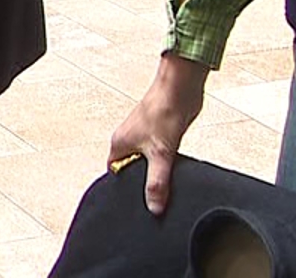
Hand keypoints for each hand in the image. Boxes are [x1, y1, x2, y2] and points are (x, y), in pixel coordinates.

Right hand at [109, 52, 209, 214]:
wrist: (181, 87)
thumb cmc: (163, 111)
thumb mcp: (161, 154)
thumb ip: (157, 182)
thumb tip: (154, 208)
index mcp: (119, 142)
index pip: (115, 172)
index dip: (125, 186)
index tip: (138, 198)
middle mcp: (129, 139)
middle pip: (131, 168)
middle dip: (143, 180)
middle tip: (157, 192)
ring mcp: (144, 135)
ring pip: (147, 160)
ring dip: (156, 169)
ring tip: (168, 179)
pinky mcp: (160, 132)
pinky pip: (159, 153)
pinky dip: (166, 161)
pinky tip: (176, 165)